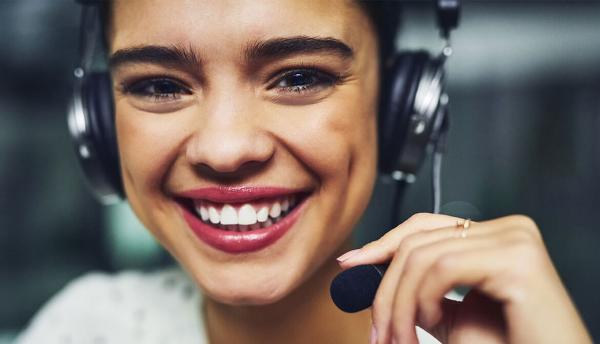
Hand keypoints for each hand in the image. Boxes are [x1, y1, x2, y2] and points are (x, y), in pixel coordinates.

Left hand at [336, 213, 591, 343]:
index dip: (382, 242)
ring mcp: (515, 239)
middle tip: (379, 333)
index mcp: (494, 236)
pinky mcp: (518, 260)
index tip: (349, 263)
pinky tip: (434, 323)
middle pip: (417, 241)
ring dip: (401, 305)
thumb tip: (366, 268)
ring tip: (404, 339)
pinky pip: (443, 267)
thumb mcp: (449, 314)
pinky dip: (424, 300)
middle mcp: (508, 228)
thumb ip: (418, 289)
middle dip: (387, 290)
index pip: (424, 225)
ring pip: (422, 256)